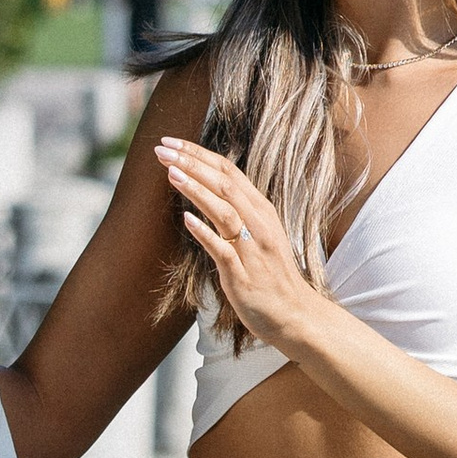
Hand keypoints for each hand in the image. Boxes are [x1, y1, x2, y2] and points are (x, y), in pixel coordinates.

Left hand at [155, 138, 324, 351]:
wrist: (294, 314)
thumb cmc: (270, 274)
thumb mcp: (258, 234)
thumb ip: (237, 211)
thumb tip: (208, 188)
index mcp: (261, 210)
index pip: (228, 172)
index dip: (199, 155)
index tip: (171, 143)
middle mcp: (258, 224)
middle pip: (224, 184)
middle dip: (192, 163)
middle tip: (162, 149)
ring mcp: (251, 248)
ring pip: (224, 211)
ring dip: (197, 189)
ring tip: (171, 172)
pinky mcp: (242, 274)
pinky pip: (222, 249)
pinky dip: (205, 232)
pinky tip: (186, 219)